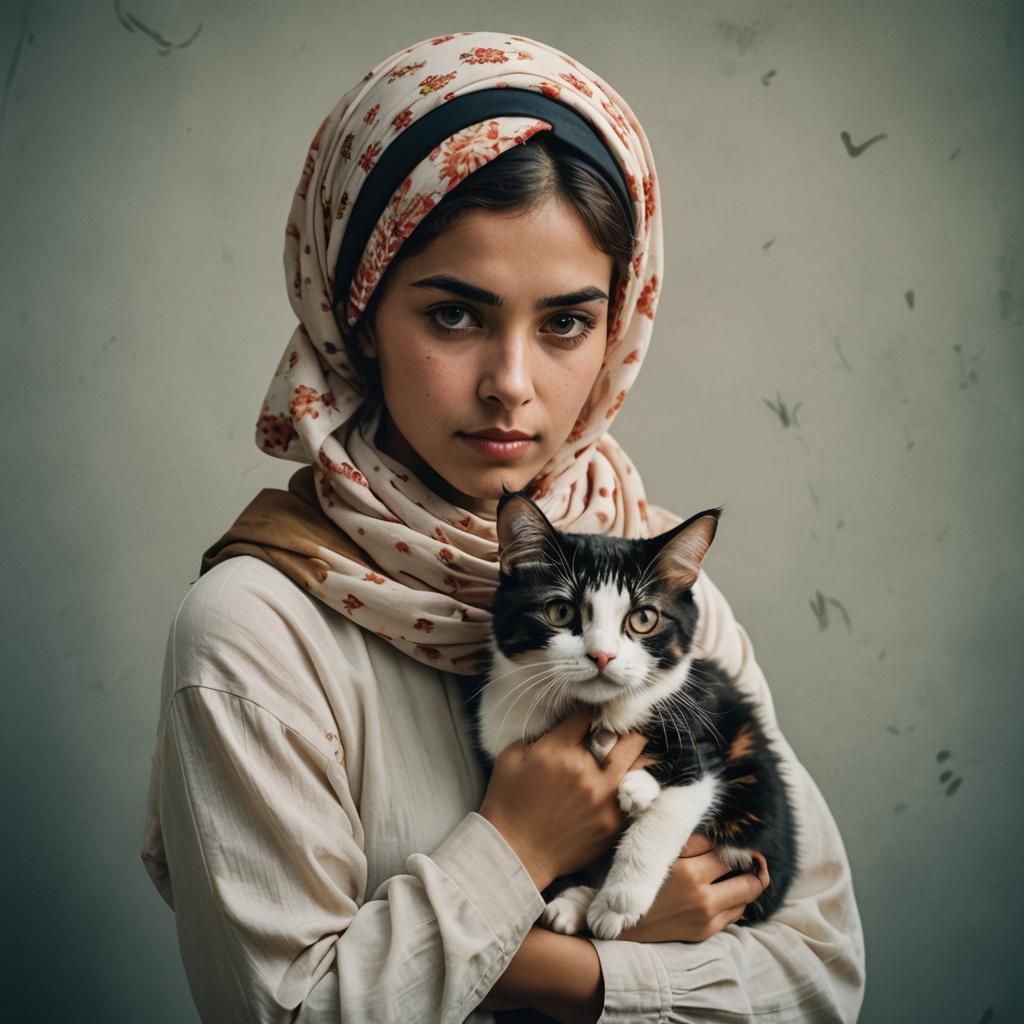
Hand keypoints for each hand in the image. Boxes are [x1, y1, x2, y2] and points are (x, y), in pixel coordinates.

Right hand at [479, 707, 648, 889]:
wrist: (514, 853)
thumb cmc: (507, 803)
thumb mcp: (511, 756)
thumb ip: (540, 735)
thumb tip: (564, 725)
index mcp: (558, 750)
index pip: (587, 716)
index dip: (587, 715)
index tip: (587, 720)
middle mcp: (586, 771)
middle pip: (625, 735)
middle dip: (620, 731)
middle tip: (614, 735)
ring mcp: (604, 798)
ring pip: (639, 761)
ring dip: (633, 755)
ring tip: (626, 755)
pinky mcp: (613, 822)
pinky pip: (636, 793)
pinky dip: (634, 783)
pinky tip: (628, 780)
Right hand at [618, 833, 769, 942]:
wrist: (623, 922)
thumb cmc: (639, 880)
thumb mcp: (661, 854)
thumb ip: (690, 841)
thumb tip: (717, 830)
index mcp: (690, 871)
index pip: (728, 852)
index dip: (738, 843)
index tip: (742, 838)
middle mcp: (703, 896)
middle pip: (749, 877)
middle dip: (755, 865)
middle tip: (755, 856)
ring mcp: (707, 917)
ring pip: (746, 896)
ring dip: (748, 883)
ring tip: (743, 872)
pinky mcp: (706, 932)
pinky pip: (735, 913)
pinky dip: (736, 900)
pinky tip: (728, 891)